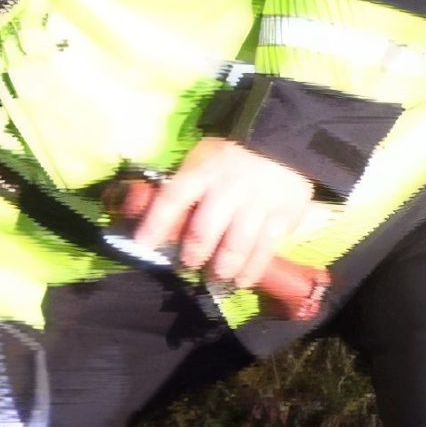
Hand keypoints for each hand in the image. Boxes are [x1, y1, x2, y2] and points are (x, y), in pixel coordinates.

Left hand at [134, 137, 316, 294]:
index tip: (142, 245)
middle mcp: (229, 188)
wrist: (282, 144)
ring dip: (222, 267)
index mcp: (202, 171)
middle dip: (193, 253)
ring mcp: (258, 203)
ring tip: (215, 278)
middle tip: (188, 264)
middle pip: (205, 229)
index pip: (173, 198)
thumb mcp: (200, 159)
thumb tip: (142, 210)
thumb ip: (180, 186)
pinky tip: (240, 282)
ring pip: (237, 244)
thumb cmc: (229, 159)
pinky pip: (265, 250)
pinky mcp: (283, 216)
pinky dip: (251, 270)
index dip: (155, 224)